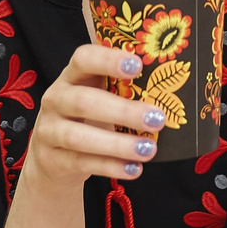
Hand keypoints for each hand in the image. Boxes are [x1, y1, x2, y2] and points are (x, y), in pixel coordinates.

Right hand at [18, 31, 161, 189]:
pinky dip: (110, 167)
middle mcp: (55, 99)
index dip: (108, 60)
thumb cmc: (89, 118)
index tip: (137, 65)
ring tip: (149, 149)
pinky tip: (134, 169)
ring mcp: (48, 130)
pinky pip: (80, 162)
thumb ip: (126, 90)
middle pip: (83, 101)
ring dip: (118, 144)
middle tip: (157, 118)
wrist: (53, 157)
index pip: (83, 58)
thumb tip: (178, 90)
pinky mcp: (51, 159)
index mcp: (72, 76)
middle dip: (122, 111)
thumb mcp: (101, 96)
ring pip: (79, 137)